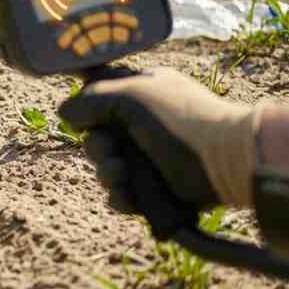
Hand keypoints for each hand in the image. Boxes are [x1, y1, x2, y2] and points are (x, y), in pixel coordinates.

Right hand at [59, 68, 256, 212]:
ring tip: (121, 175)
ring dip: (107, 173)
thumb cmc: (179, 118)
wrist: (224, 160)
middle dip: (97, 147)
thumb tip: (64, 112)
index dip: (86, 105)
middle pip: (97, 137)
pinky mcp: (155, 189)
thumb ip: (89, 100)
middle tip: (111, 151)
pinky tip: (128, 195)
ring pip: (107, 167)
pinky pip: (122, 194)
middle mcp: (142, 123)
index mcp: (140, 91)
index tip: (82, 117)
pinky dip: (120, 197)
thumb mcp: (130, 96)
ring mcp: (149, 157)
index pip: (99, 94)